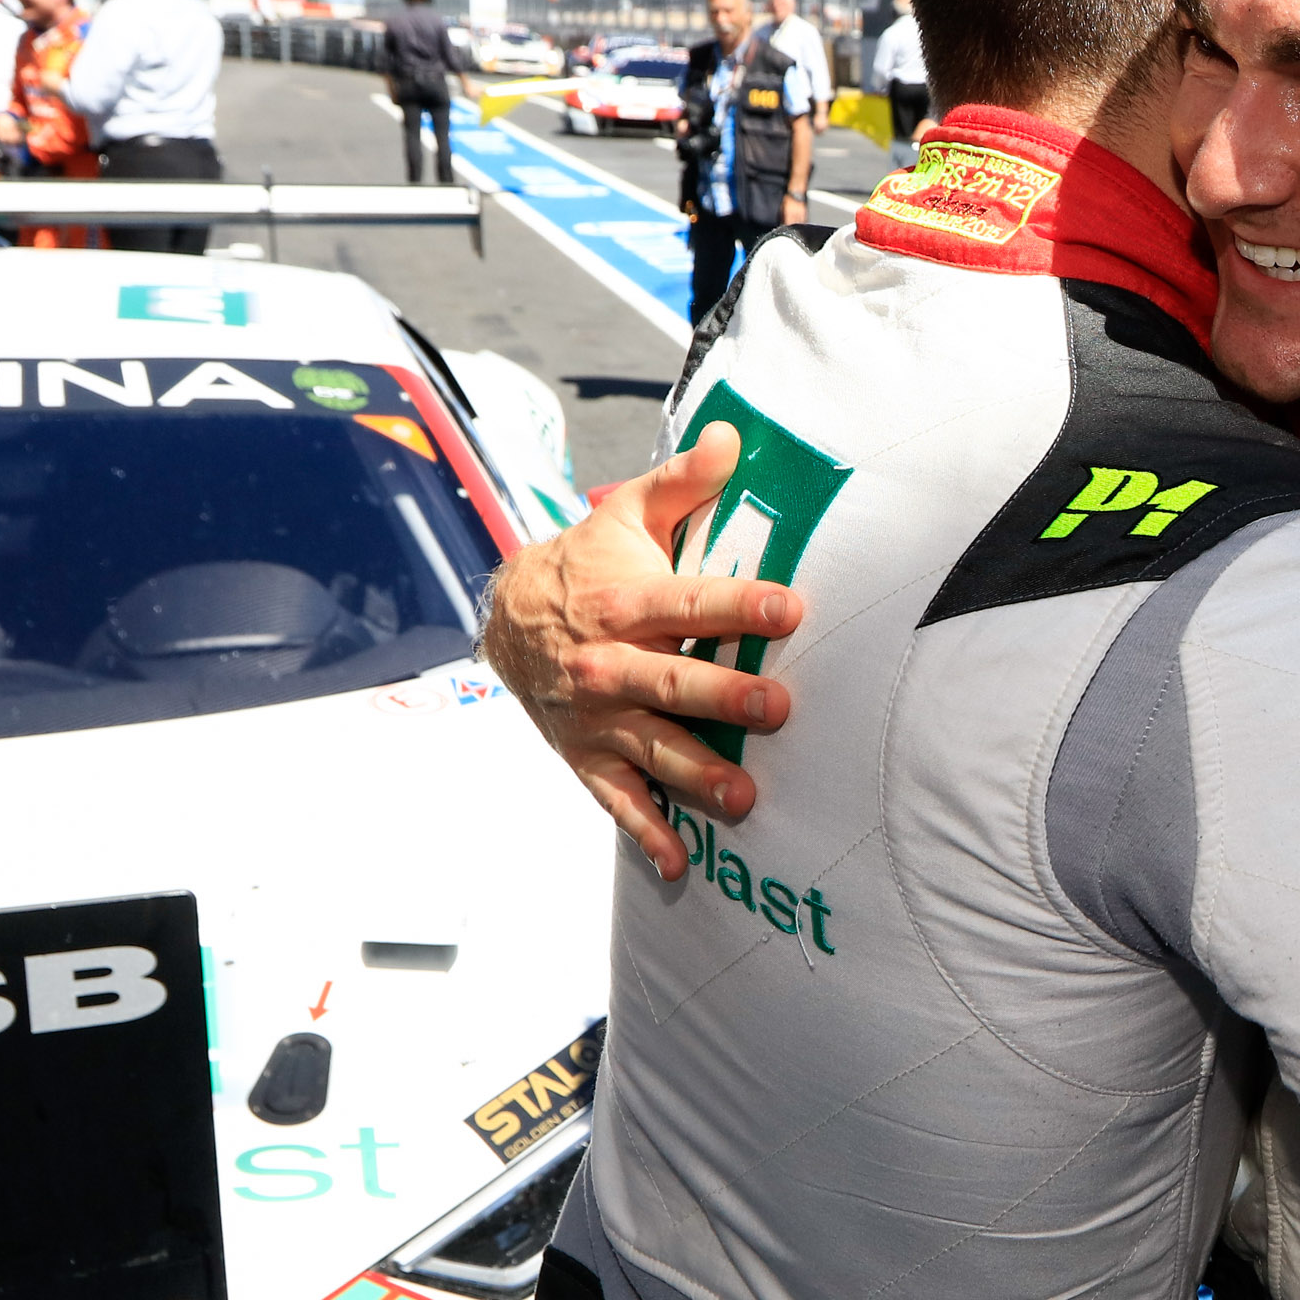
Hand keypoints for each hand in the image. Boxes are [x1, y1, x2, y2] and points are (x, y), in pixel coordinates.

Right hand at [479, 427, 805, 879]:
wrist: (510, 620)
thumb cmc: (589, 563)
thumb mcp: (626, 513)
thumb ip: (682, 482)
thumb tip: (731, 436)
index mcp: (623, 601)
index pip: (688, 601)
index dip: (737, 603)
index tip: (789, 608)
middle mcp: (609, 663)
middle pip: (671, 681)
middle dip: (723, 697)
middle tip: (777, 709)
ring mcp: (597, 717)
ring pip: (651, 747)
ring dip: (695, 775)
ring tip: (743, 797)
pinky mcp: (588, 756)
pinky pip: (617, 800)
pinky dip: (646, 833)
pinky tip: (680, 863)